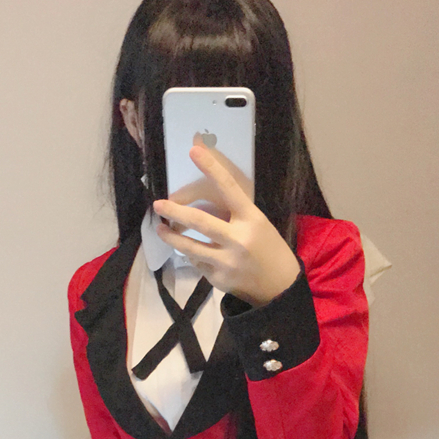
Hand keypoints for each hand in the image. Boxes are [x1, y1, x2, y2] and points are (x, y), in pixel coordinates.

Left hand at [153, 141, 300, 305]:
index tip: (194, 151)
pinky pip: (198, 263)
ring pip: (190, 247)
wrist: (280, 287)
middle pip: (199, 222)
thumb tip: (202, 198)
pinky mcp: (218, 279)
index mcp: (252, 219)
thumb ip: (234, 215)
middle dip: (175, 212)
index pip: (229, 188)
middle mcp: (238, 239)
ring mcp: (226, 261)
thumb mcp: (258, 225)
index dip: (211, 168)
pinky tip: (192, 252)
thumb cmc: (269, 249)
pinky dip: (192, 256)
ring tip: (160, 229)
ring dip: (172, 237)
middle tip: (158, 204)